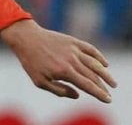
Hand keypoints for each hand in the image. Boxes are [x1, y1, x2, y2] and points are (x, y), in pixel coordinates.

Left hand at [0, 19, 117, 102]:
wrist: (26, 38)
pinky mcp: (73, 41)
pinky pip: (91, 49)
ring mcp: (74, 49)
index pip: (88, 85)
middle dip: (102, 87)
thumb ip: (59, 90)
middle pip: (93, 76)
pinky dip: (99, 57)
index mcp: (64, 71)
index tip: (107, 100)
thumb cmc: (31, 62)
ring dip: (105, 74)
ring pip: (95, 63)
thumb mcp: (40, 81)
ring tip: (112, 83)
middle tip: (108, 94)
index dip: (99, 93)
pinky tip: (105, 64)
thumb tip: (77, 95)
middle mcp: (72, 60)